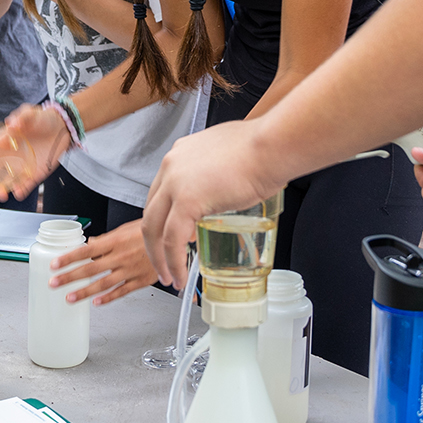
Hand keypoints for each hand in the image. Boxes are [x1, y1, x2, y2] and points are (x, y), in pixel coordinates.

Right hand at [0, 103, 67, 199]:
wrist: (63, 126)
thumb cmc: (43, 118)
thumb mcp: (31, 113)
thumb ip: (21, 117)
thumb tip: (11, 123)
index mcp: (3, 141)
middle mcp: (9, 155)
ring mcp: (21, 165)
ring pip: (5, 181)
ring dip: (0, 189)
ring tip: (1, 195)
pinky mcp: (34, 172)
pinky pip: (25, 185)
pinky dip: (20, 190)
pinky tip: (18, 192)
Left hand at [49, 221, 154, 304]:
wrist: (175, 238)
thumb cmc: (152, 230)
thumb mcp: (127, 229)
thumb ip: (107, 239)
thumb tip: (91, 244)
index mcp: (115, 241)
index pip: (86, 250)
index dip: (69, 258)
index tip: (55, 265)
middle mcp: (121, 256)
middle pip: (91, 269)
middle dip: (70, 277)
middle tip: (54, 283)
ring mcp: (131, 270)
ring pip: (104, 283)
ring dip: (85, 292)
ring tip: (70, 298)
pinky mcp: (142, 280)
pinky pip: (123, 291)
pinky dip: (109, 298)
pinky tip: (97, 303)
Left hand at [140, 121, 285, 289]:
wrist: (271, 146)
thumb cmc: (263, 149)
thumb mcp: (228, 156)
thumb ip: (217, 172)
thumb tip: (225, 188)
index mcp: (180, 154)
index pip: (161, 193)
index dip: (163, 219)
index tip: (169, 236)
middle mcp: (172, 165)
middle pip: (151, 212)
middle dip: (154, 242)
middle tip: (162, 262)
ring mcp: (175, 182)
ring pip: (154, 229)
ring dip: (159, 258)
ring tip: (171, 276)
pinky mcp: (186, 200)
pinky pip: (172, 239)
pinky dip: (174, 261)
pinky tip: (181, 275)